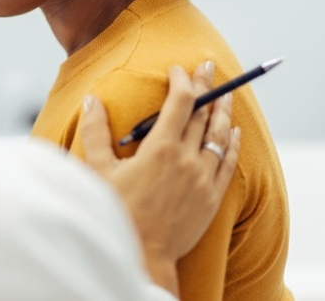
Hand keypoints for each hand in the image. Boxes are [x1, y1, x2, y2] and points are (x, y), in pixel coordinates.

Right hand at [79, 62, 240, 296]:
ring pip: (219, 136)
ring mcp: (203, 179)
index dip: (182, 81)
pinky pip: (228, 163)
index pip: (180, 102)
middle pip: (202, 114)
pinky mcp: (212, 197)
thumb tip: (91, 100)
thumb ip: (95, 131)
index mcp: (161, 148)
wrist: (144, 255)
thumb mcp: (98, 169)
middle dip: (205, 87)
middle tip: (207, 68)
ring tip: (227, 92)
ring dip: (223, 111)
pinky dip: (231, 144)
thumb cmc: (117, 211)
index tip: (178, 70)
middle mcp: (187, 159)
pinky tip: (233, 131)